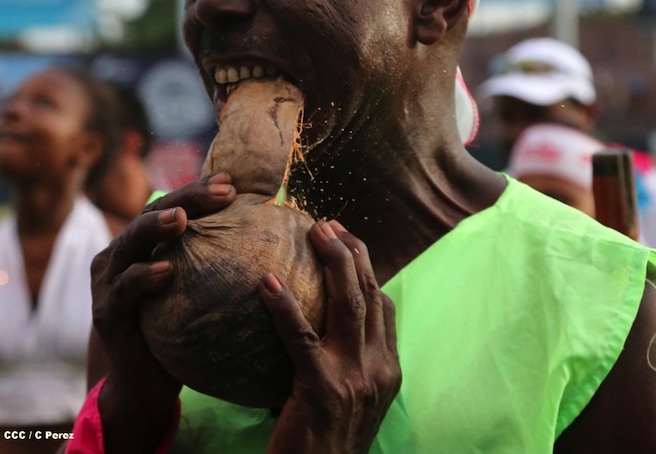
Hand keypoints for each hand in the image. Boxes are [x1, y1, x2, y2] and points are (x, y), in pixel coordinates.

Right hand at [89, 173, 236, 452]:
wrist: (147, 385)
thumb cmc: (180, 328)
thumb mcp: (197, 288)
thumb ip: (216, 260)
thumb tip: (268, 235)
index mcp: (145, 243)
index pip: (172, 205)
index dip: (199, 190)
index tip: (232, 183)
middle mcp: (123, 254)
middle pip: (152, 213)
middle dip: (187, 198)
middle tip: (221, 191)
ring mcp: (109, 281)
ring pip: (130, 242)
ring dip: (156, 227)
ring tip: (183, 219)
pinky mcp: (107, 312)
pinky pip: (125, 290)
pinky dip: (143, 277)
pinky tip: (167, 271)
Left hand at [260, 220, 400, 453]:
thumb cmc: (328, 443)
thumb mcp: (353, 401)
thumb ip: (349, 362)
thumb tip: (321, 324)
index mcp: (388, 370)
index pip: (385, 305)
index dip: (368, 268)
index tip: (347, 240)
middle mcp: (379, 369)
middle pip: (370, 294)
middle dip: (352, 252)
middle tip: (328, 224)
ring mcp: (354, 378)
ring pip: (349, 305)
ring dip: (334, 262)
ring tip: (315, 232)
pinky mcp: (321, 390)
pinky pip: (301, 338)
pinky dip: (285, 307)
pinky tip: (268, 284)